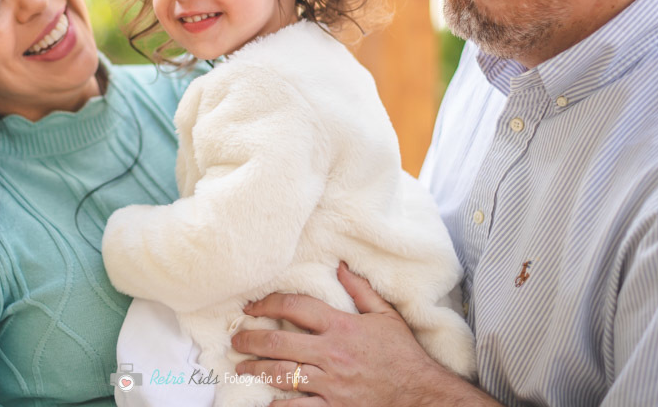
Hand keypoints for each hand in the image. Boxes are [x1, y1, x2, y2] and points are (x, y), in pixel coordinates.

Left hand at [231, 263, 496, 406]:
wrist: (421, 394)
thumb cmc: (403, 355)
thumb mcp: (385, 316)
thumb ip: (360, 290)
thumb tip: (340, 266)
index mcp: (341, 327)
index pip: (295, 307)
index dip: (268, 304)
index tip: (252, 307)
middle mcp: (331, 354)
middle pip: (278, 343)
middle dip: (251, 340)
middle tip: (236, 339)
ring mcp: (331, 384)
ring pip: (282, 375)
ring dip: (256, 370)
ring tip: (241, 367)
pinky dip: (278, 405)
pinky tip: (266, 400)